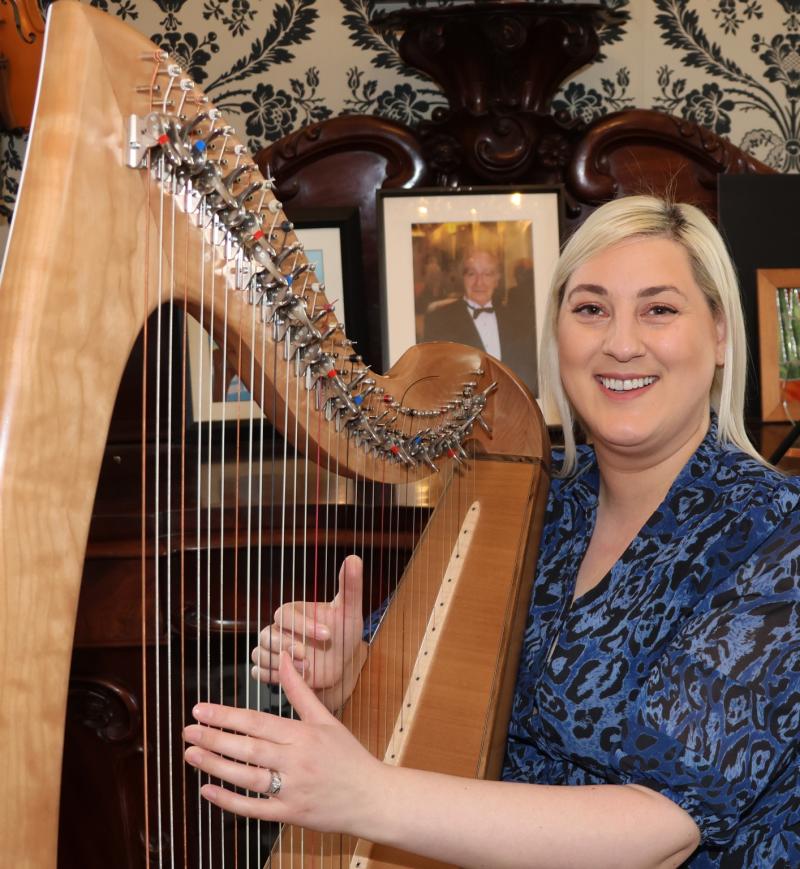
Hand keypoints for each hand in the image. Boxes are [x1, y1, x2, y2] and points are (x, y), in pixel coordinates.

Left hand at [184, 652, 385, 835]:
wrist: (373, 797)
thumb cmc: (348, 755)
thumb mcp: (326, 719)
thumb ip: (300, 691)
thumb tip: (284, 657)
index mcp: (303, 735)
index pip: (257, 722)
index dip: (226, 715)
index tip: (200, 709)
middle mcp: (296, 761)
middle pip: (248, 748)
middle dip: (214, 738)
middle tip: (187, 730)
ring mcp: (292, 789)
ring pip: (247, 777)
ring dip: (215, 766)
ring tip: (191, 755)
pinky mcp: (290, 814)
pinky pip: (254, 809)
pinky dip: (229, 801)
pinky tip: (207, 791)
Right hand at [251, 554, 366, 709]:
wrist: (342, 663)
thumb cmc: (344, 633)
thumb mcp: (349, 612)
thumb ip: (350, 586)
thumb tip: (354, 558)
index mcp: (293, 612)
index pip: (284, 614)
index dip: (303, 625)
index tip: (328, 634)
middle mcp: (279, 628)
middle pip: (267, 635)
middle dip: (287, 646)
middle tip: (309, 656)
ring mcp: (273, 650)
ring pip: (260, 653)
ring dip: (279, 663)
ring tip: (306, 668)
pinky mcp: (273, 670)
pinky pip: (258, 672)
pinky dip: (269, 676)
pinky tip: (290, 677)